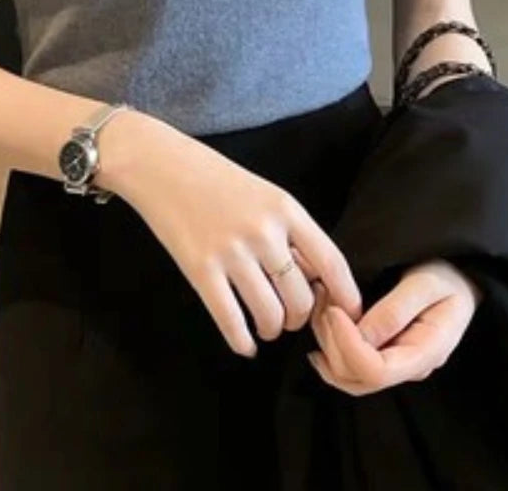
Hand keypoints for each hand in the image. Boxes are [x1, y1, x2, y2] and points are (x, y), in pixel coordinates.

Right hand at [98, 111, 363, 357]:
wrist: (160, 164)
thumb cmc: (213, 177)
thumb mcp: (264, 193)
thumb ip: (289, 230)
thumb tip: (314, 278)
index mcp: (286, 209)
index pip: (331, 262)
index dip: (345, 296)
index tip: (348, 314)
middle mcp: (264, 232)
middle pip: (301, 298)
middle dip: (300, 318)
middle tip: (290, 318)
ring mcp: (231, 252)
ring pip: (271, 315)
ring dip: (272, 329)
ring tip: (266, 327)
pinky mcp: (200, 270)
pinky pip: (231, 321)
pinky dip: (242, 341)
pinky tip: (245, 343)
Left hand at [306, 257, 483, 395]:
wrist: (458, 278)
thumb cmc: (446, 276)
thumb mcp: (425, 284)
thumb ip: (395, 311)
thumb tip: (361, 336)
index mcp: (426, 353)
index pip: (376, 371)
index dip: (347, 345)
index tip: (334, 310)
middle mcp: (409, 367)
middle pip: (357, 378)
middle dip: (332, 342)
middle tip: (324, 299)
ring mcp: (395, 365)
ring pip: (346, 375)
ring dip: (326, 342)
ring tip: (323, 302)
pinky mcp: (381, 356)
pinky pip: (347, 365)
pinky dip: (329, 343)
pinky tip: (325, 318)